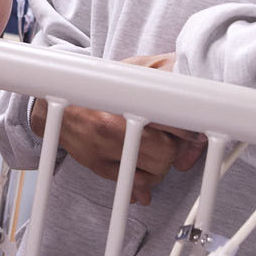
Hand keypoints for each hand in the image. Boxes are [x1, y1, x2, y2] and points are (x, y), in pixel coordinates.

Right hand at [30, 55, 203, 204]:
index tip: (195, 133)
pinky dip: (145, 182)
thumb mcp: (137, 69)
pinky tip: (143, 168)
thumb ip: (170, 78)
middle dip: (175, 148)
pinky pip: (135, 185)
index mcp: (126, 96)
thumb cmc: (102, 86)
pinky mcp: (99, 166)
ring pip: (156, 171)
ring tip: (153, 149)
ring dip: (162, 164)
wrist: (58, 103)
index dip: (189, 131)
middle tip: (170, 139)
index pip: (170, 119)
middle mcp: (114, 124)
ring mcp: (105, 148)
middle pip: (168, 151)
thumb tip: (197, 105)